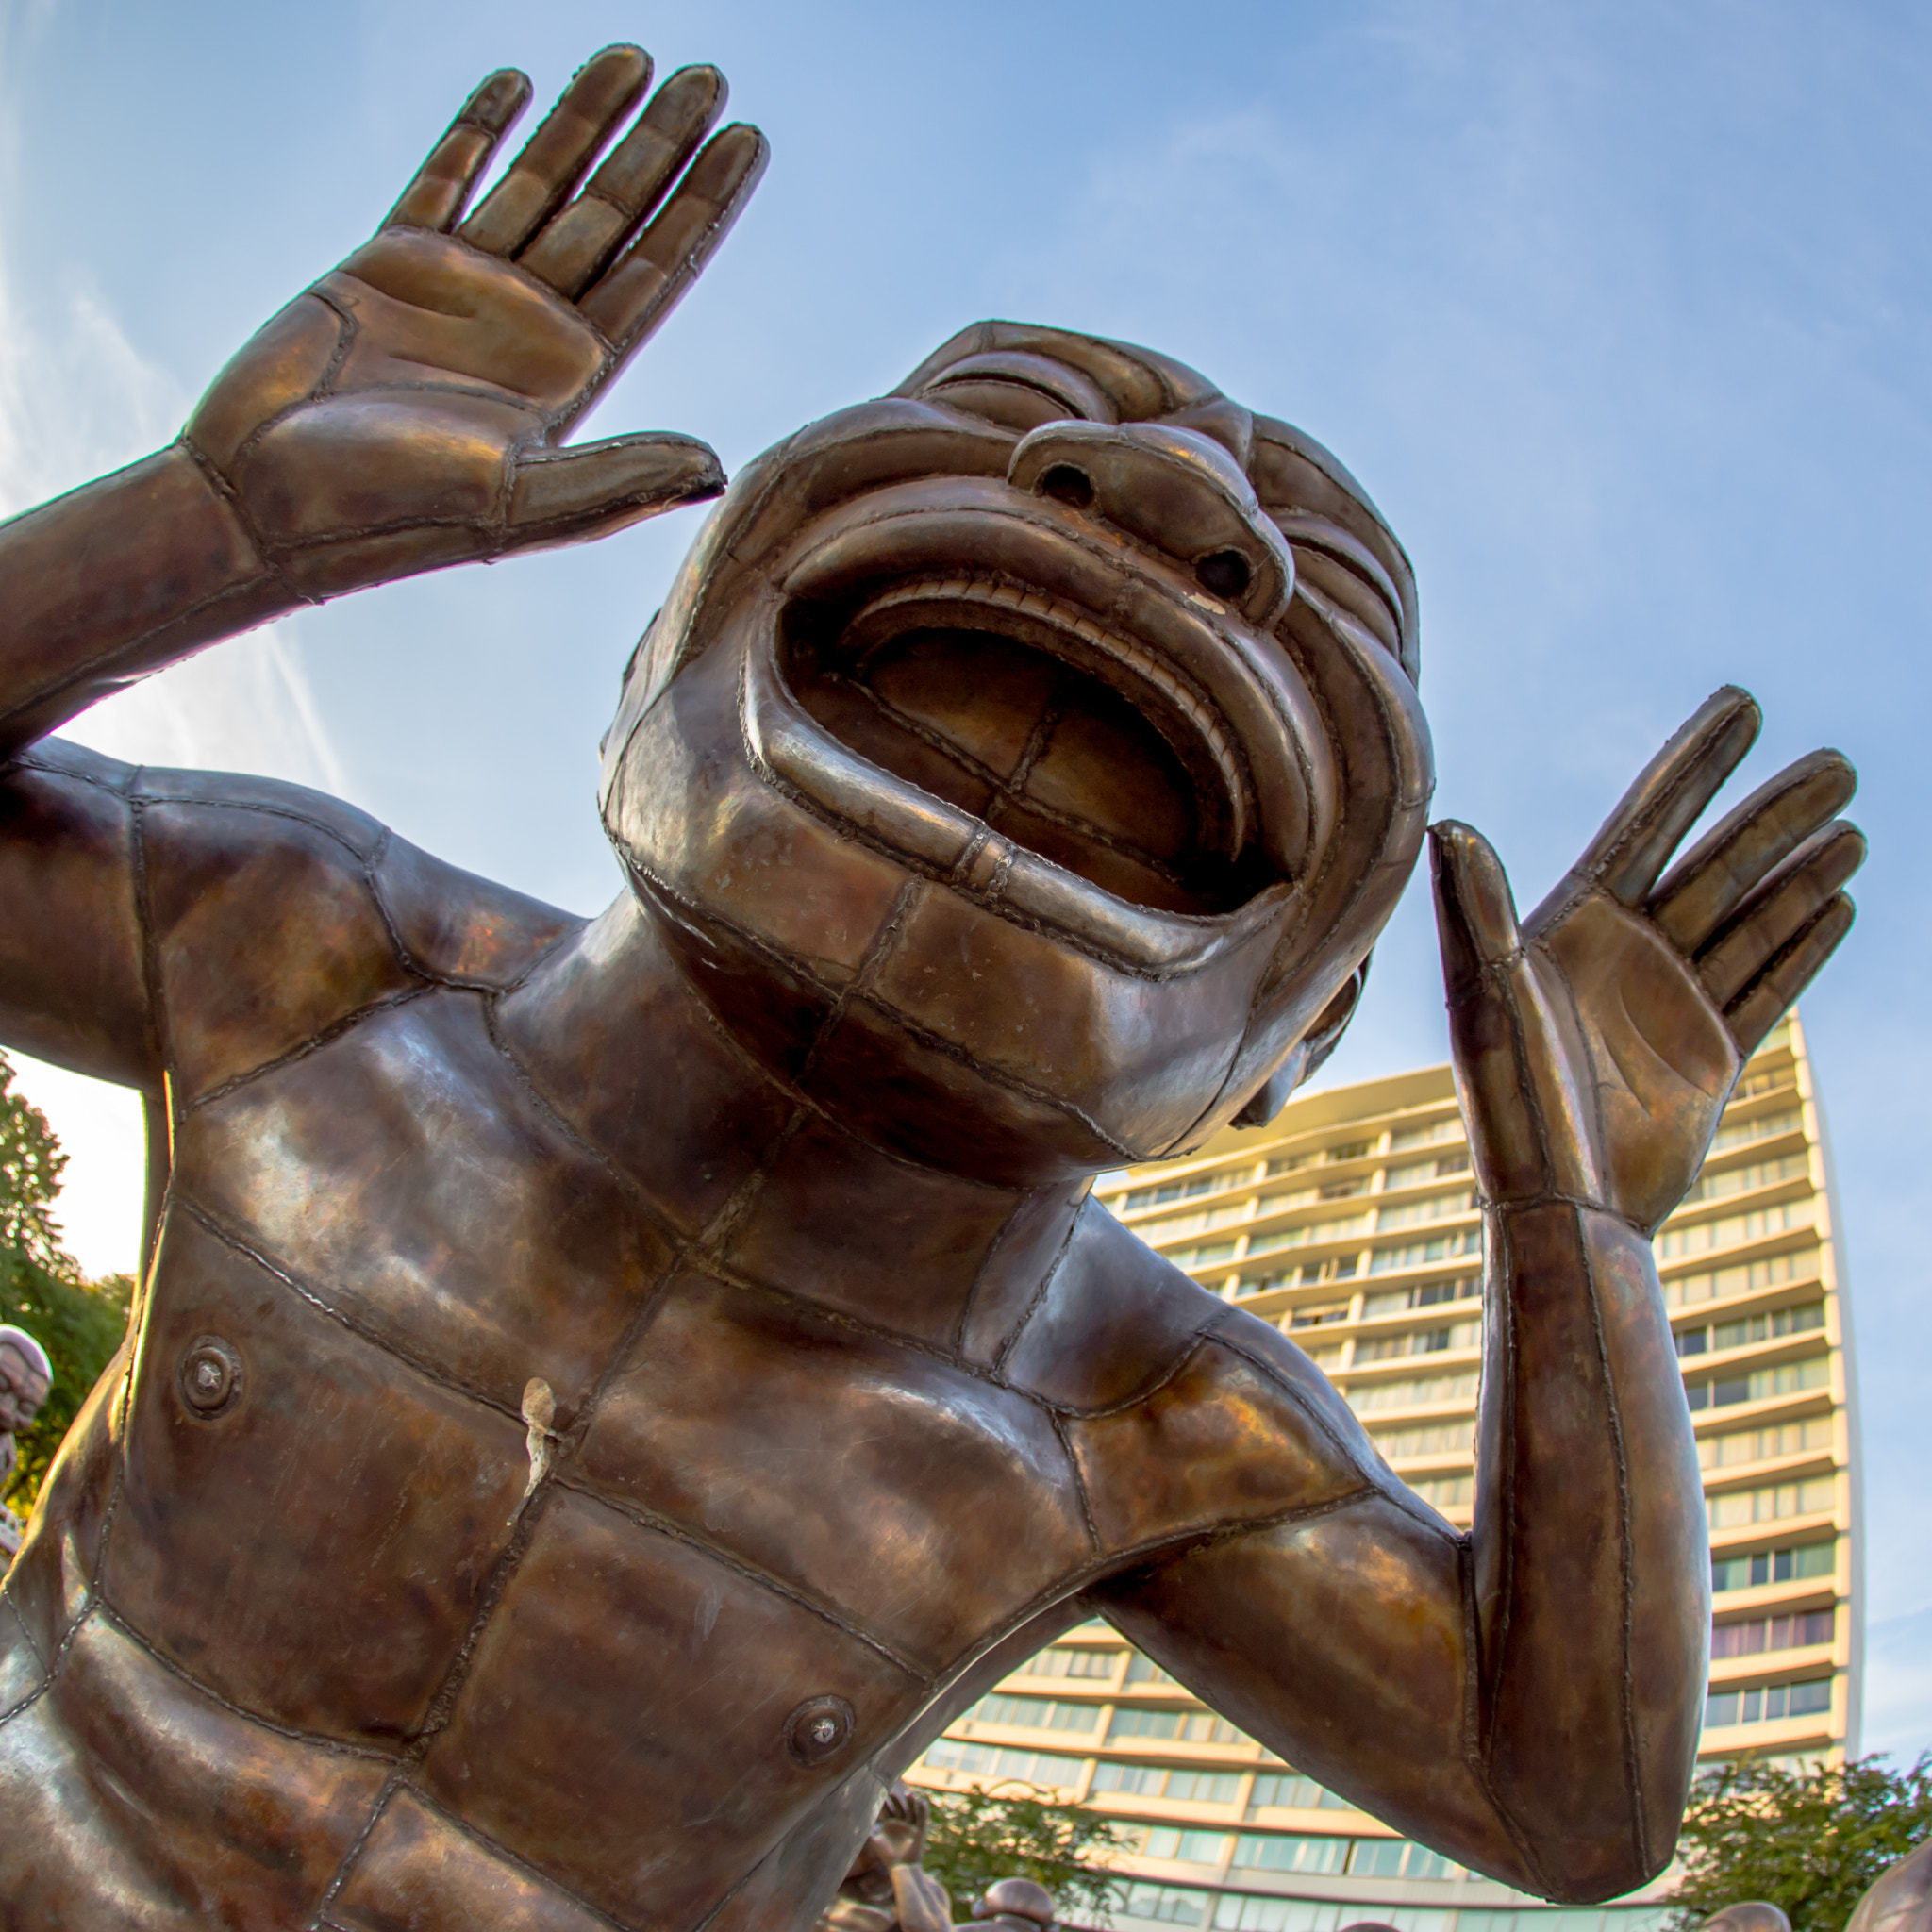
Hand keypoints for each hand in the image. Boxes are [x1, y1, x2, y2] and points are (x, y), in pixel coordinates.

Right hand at [182, 46, 765, 598]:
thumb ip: (618, 481)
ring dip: (585, 120)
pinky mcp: (388, 263)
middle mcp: (527, 327)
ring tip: (633, 54)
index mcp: (570, 375)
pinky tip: (518, 83)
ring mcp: (461, 290)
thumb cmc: (395, 516)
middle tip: (709, 76)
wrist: (269, 500)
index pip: (656, 271)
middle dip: (661, 147)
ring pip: (540, 183)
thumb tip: (716, 468)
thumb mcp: (520, 503)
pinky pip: (447, 178)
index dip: (703, 206)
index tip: (748, 139)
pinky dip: (480, 132)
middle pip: (613, 215)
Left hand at [1430, 688, 1862, 1232]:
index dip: (1695, 764)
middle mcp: (1625, 955)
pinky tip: (1840, 903)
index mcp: (1572, 926)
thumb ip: (1478, 910)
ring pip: (1753, 919)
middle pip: (1718, 864)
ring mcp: (1671, 1004)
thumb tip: (1452, 824)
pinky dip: (1803, 946)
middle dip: (1775, 813)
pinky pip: (1768, 987)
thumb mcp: (1489, 999)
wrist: (1562, 1208)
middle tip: (1838, 763)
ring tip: (1851, 825)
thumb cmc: (1510, 1103)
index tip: (1743, 703)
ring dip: (1802, 873)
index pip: (1648, 823)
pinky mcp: (1709, 1057)